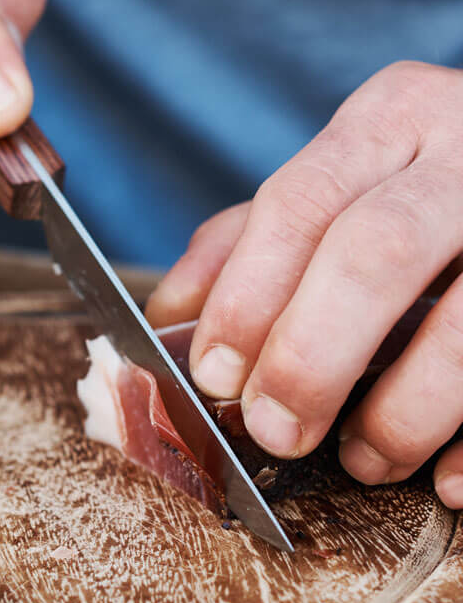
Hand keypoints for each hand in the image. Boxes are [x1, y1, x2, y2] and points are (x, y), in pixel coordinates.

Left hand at [147, 61, 462, 507]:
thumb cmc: (419, 184)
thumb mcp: (336, 184)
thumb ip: (248, 241)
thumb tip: (168, 318)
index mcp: (390, 120)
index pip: (298, 205)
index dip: (247, 298)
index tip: (214, 375)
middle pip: (375, 253)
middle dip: (311, 356)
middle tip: (274, 431)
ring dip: (403, 412)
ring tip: (362, 461)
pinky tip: (447, 483)